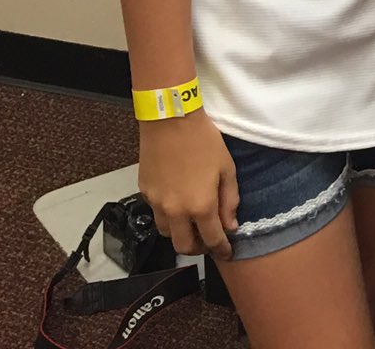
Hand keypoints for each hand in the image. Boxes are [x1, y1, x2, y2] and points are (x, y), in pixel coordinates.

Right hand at [137, 110, 238, 258]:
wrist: (170, 120)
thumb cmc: (205, 141)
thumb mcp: (227, 168)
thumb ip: (229, 200)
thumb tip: (230, 226)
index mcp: (200, 206)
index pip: (211, 240)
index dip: (221, 250)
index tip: (227, 253)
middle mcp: (175, 212)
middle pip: (183, 247)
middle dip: (198, 249)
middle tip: (208, 241)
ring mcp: (156, 204)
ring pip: (167, 233)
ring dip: (181, 233)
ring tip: (192, 222)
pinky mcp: (144, 193)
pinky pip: (156, 213)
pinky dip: (168, 215)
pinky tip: (177, 201)